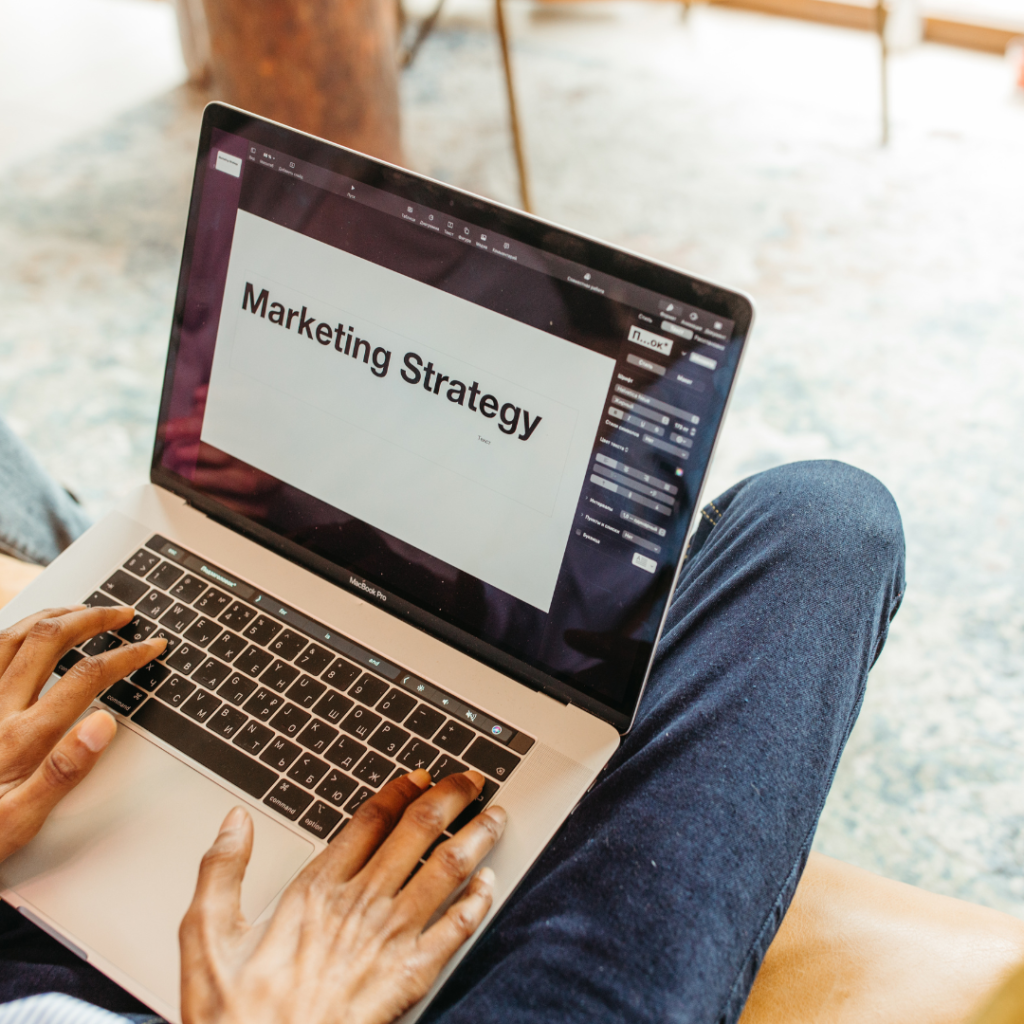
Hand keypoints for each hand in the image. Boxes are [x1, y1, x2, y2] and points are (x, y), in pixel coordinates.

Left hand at [0, 605, 165, 860]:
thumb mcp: (19, 821)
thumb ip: (64, 771)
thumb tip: (105, 723)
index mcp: (21, 737)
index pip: (87, 676)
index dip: (126, 655)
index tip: (150, 647)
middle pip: (49, 639)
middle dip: (93, 618)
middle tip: (122, 614)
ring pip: (14, 635)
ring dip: (54, 615)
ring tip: (82, 609)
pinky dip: (15, 631)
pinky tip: (28, 633)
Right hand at [180, 770, 505, 1023]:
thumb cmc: (234, 1017)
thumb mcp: (205, 937)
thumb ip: (221, 871)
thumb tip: (234, 821)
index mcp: (316, 889)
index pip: (370, 820)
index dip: (400, 791)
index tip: (420, 776)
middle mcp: (361, 905)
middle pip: (417, 833)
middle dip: (450, 798)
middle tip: (471, 780)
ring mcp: (390, 940)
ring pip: (446, 871)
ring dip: (476, 838)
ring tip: (495, 816)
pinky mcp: (411, 978)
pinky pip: (456, 930)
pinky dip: (478, 902)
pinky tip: (490, 885)